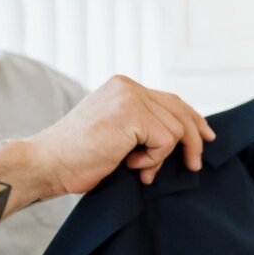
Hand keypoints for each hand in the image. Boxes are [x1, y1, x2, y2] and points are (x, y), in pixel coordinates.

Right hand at [27, 75, 215, 192]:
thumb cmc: (78, 158)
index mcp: (122, 87)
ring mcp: (129, 97)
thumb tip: (181, 139)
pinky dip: (153, 160)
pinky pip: (166, 142)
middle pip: (180, 111)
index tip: (207, 137)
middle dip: (194, 139)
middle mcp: (127, 86)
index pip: (170, 100)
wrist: (47, 164)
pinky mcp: (132, 114)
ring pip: (175, 131)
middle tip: (195, 164)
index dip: (192, 119)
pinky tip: (129, 165)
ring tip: (137, 168)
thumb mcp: (117, 135)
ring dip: (160, 158)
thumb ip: (143, 128)